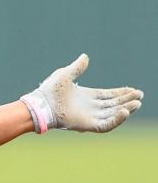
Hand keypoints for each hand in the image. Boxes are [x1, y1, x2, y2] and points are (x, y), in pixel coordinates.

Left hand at [21, 54, 142, 132]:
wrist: (42, 104)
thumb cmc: (50, 90)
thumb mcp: (66, 74)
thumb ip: (78, 67)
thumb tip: (85, 56)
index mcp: (86, 96)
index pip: (108, 95)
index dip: (120, 92)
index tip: (133, 89)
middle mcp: (89, 107)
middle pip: (113, 104)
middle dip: (127, 100)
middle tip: (139, 95)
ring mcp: (89, 117)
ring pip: (112, 114)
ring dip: (125, 109)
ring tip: (136, 103)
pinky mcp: (87, 125)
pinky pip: (106, 125)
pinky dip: (116, 119)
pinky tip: (124, 111)